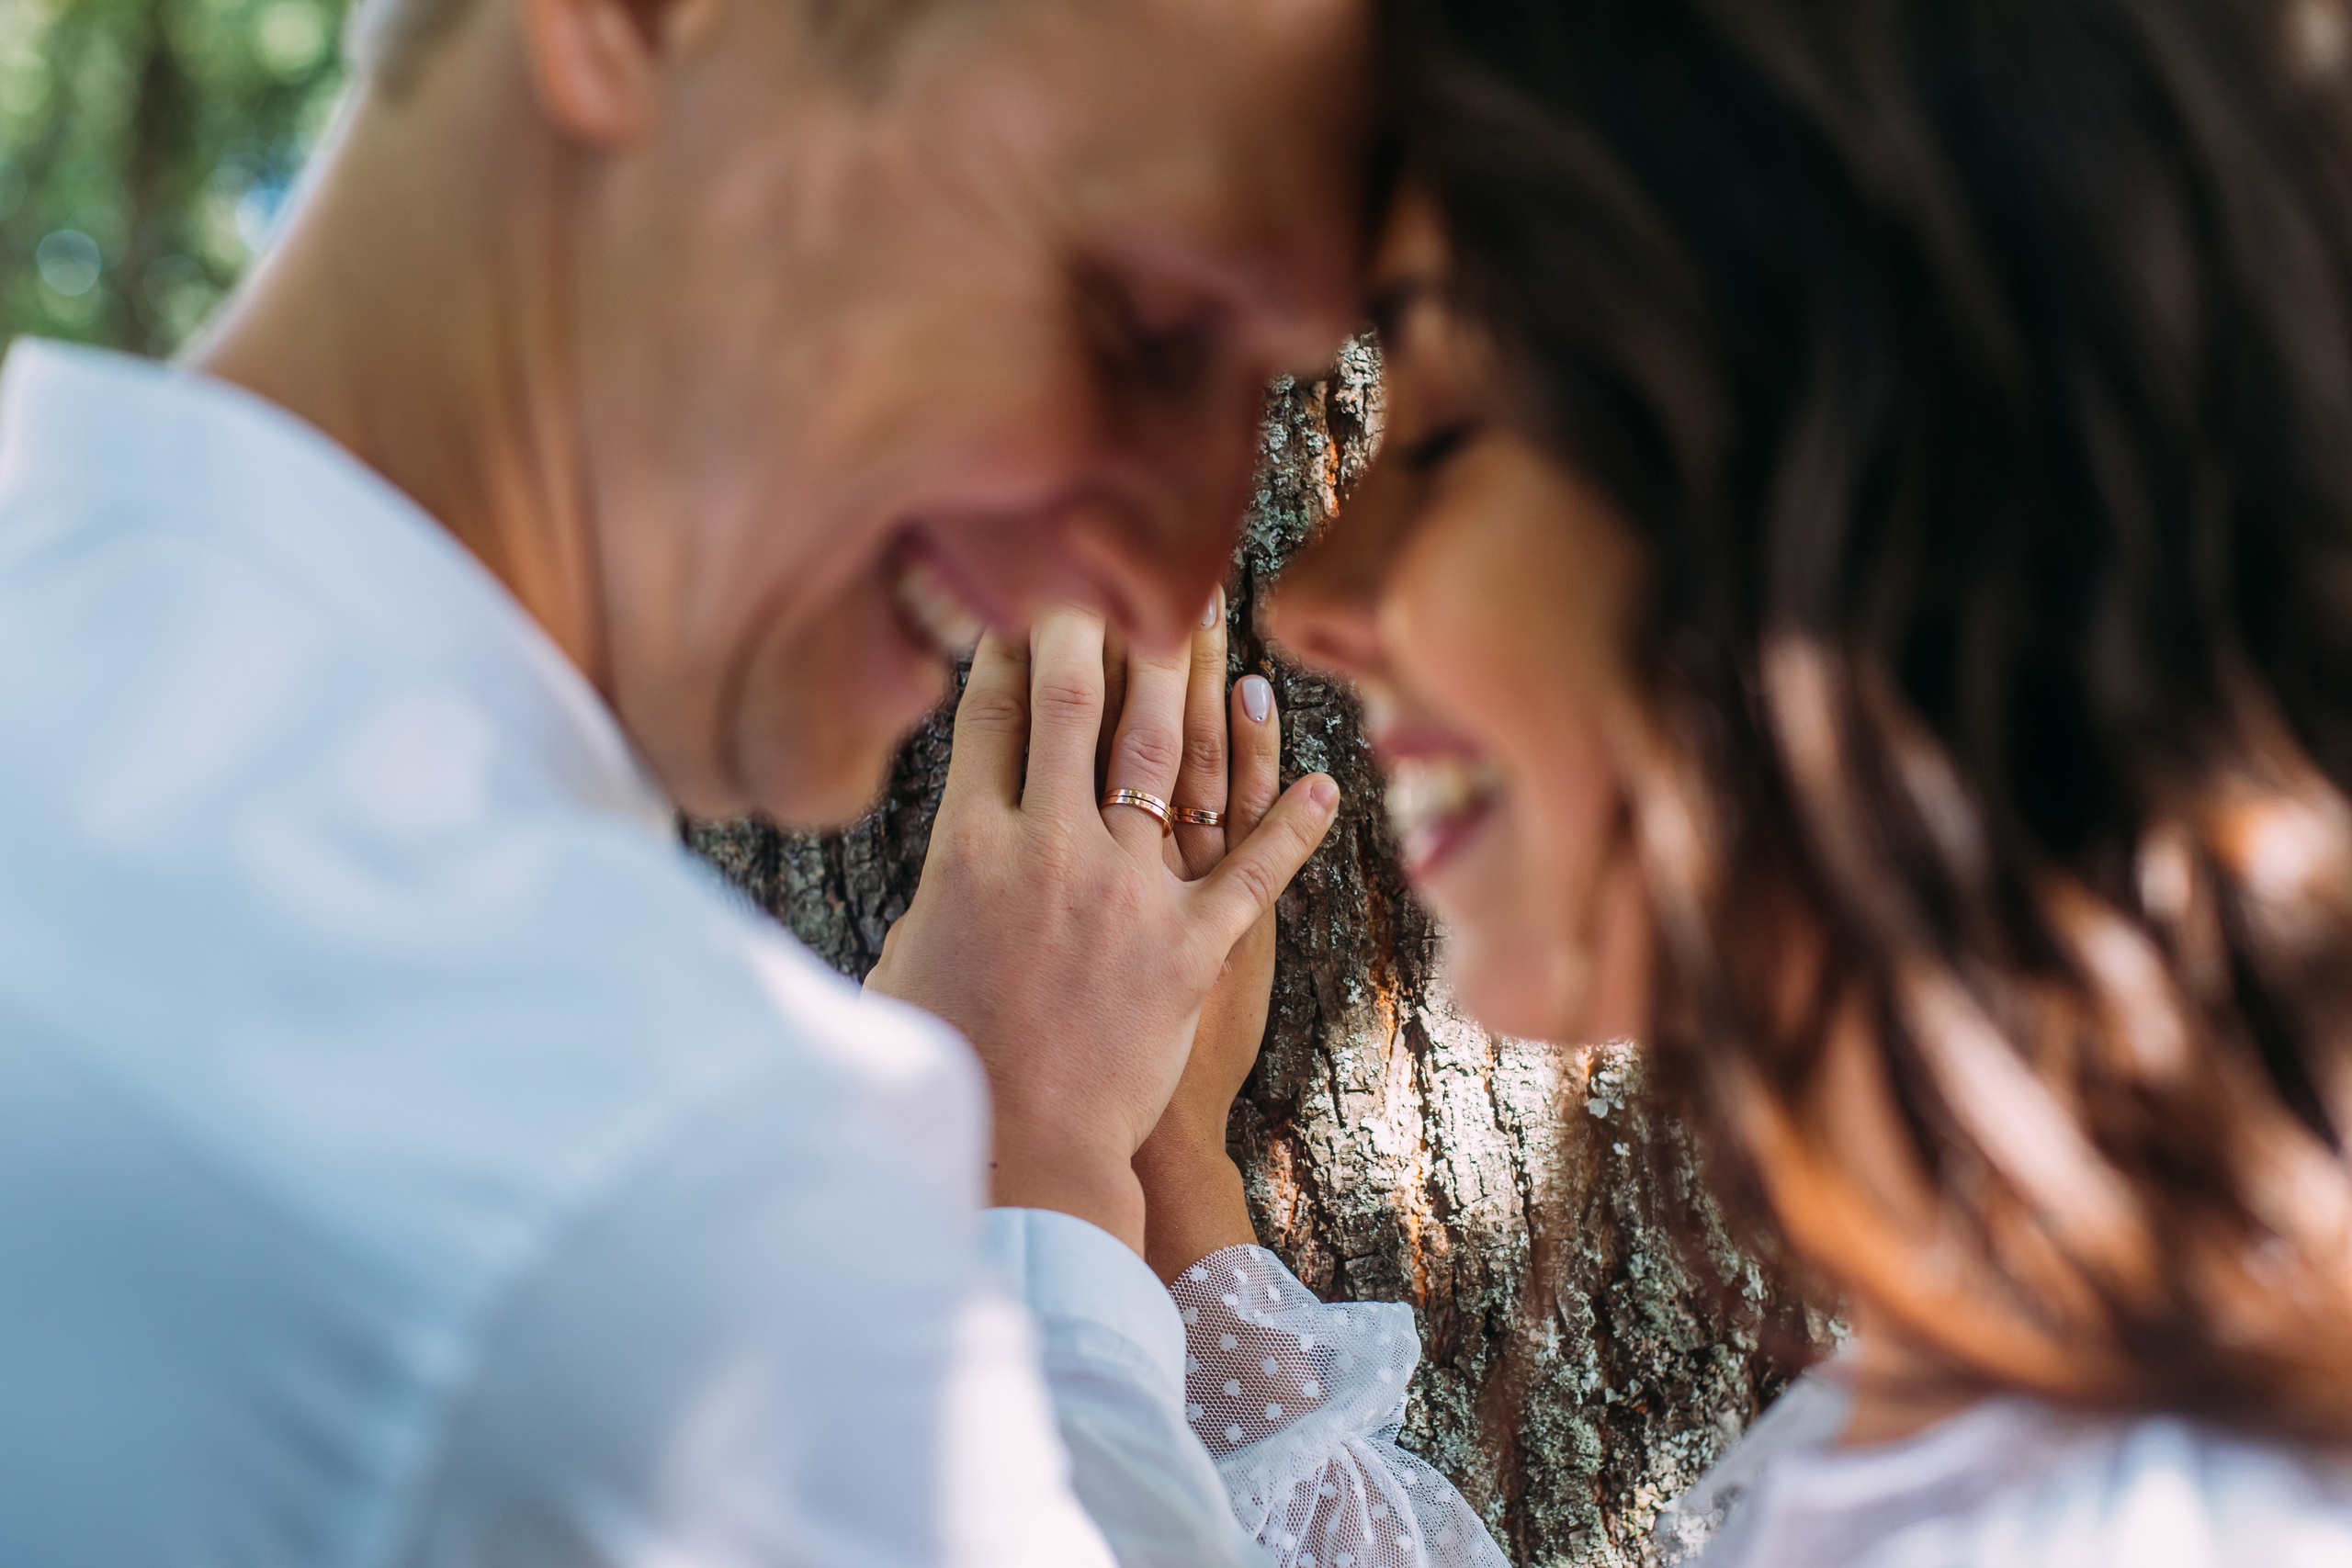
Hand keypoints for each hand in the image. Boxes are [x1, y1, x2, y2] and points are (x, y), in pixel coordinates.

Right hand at [866, 604, 1337, 1253]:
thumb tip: (924, 864)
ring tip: (1209, 612)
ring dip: (1188, 677)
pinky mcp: (1191, 945)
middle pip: (1071, 703)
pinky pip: (1256, 869)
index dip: (1004, 642)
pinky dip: (1297, 822)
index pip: (986, 714)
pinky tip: (1328, 775)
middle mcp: (1049, 848)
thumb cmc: (946, 1066)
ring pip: (1164, 756)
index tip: (1021, 589)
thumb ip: (923, 894)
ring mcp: (1127, 891)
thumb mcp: (903, 963)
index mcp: (967, 848)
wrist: (1019, 1153)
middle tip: (1115, 562)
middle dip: (1091, 620)